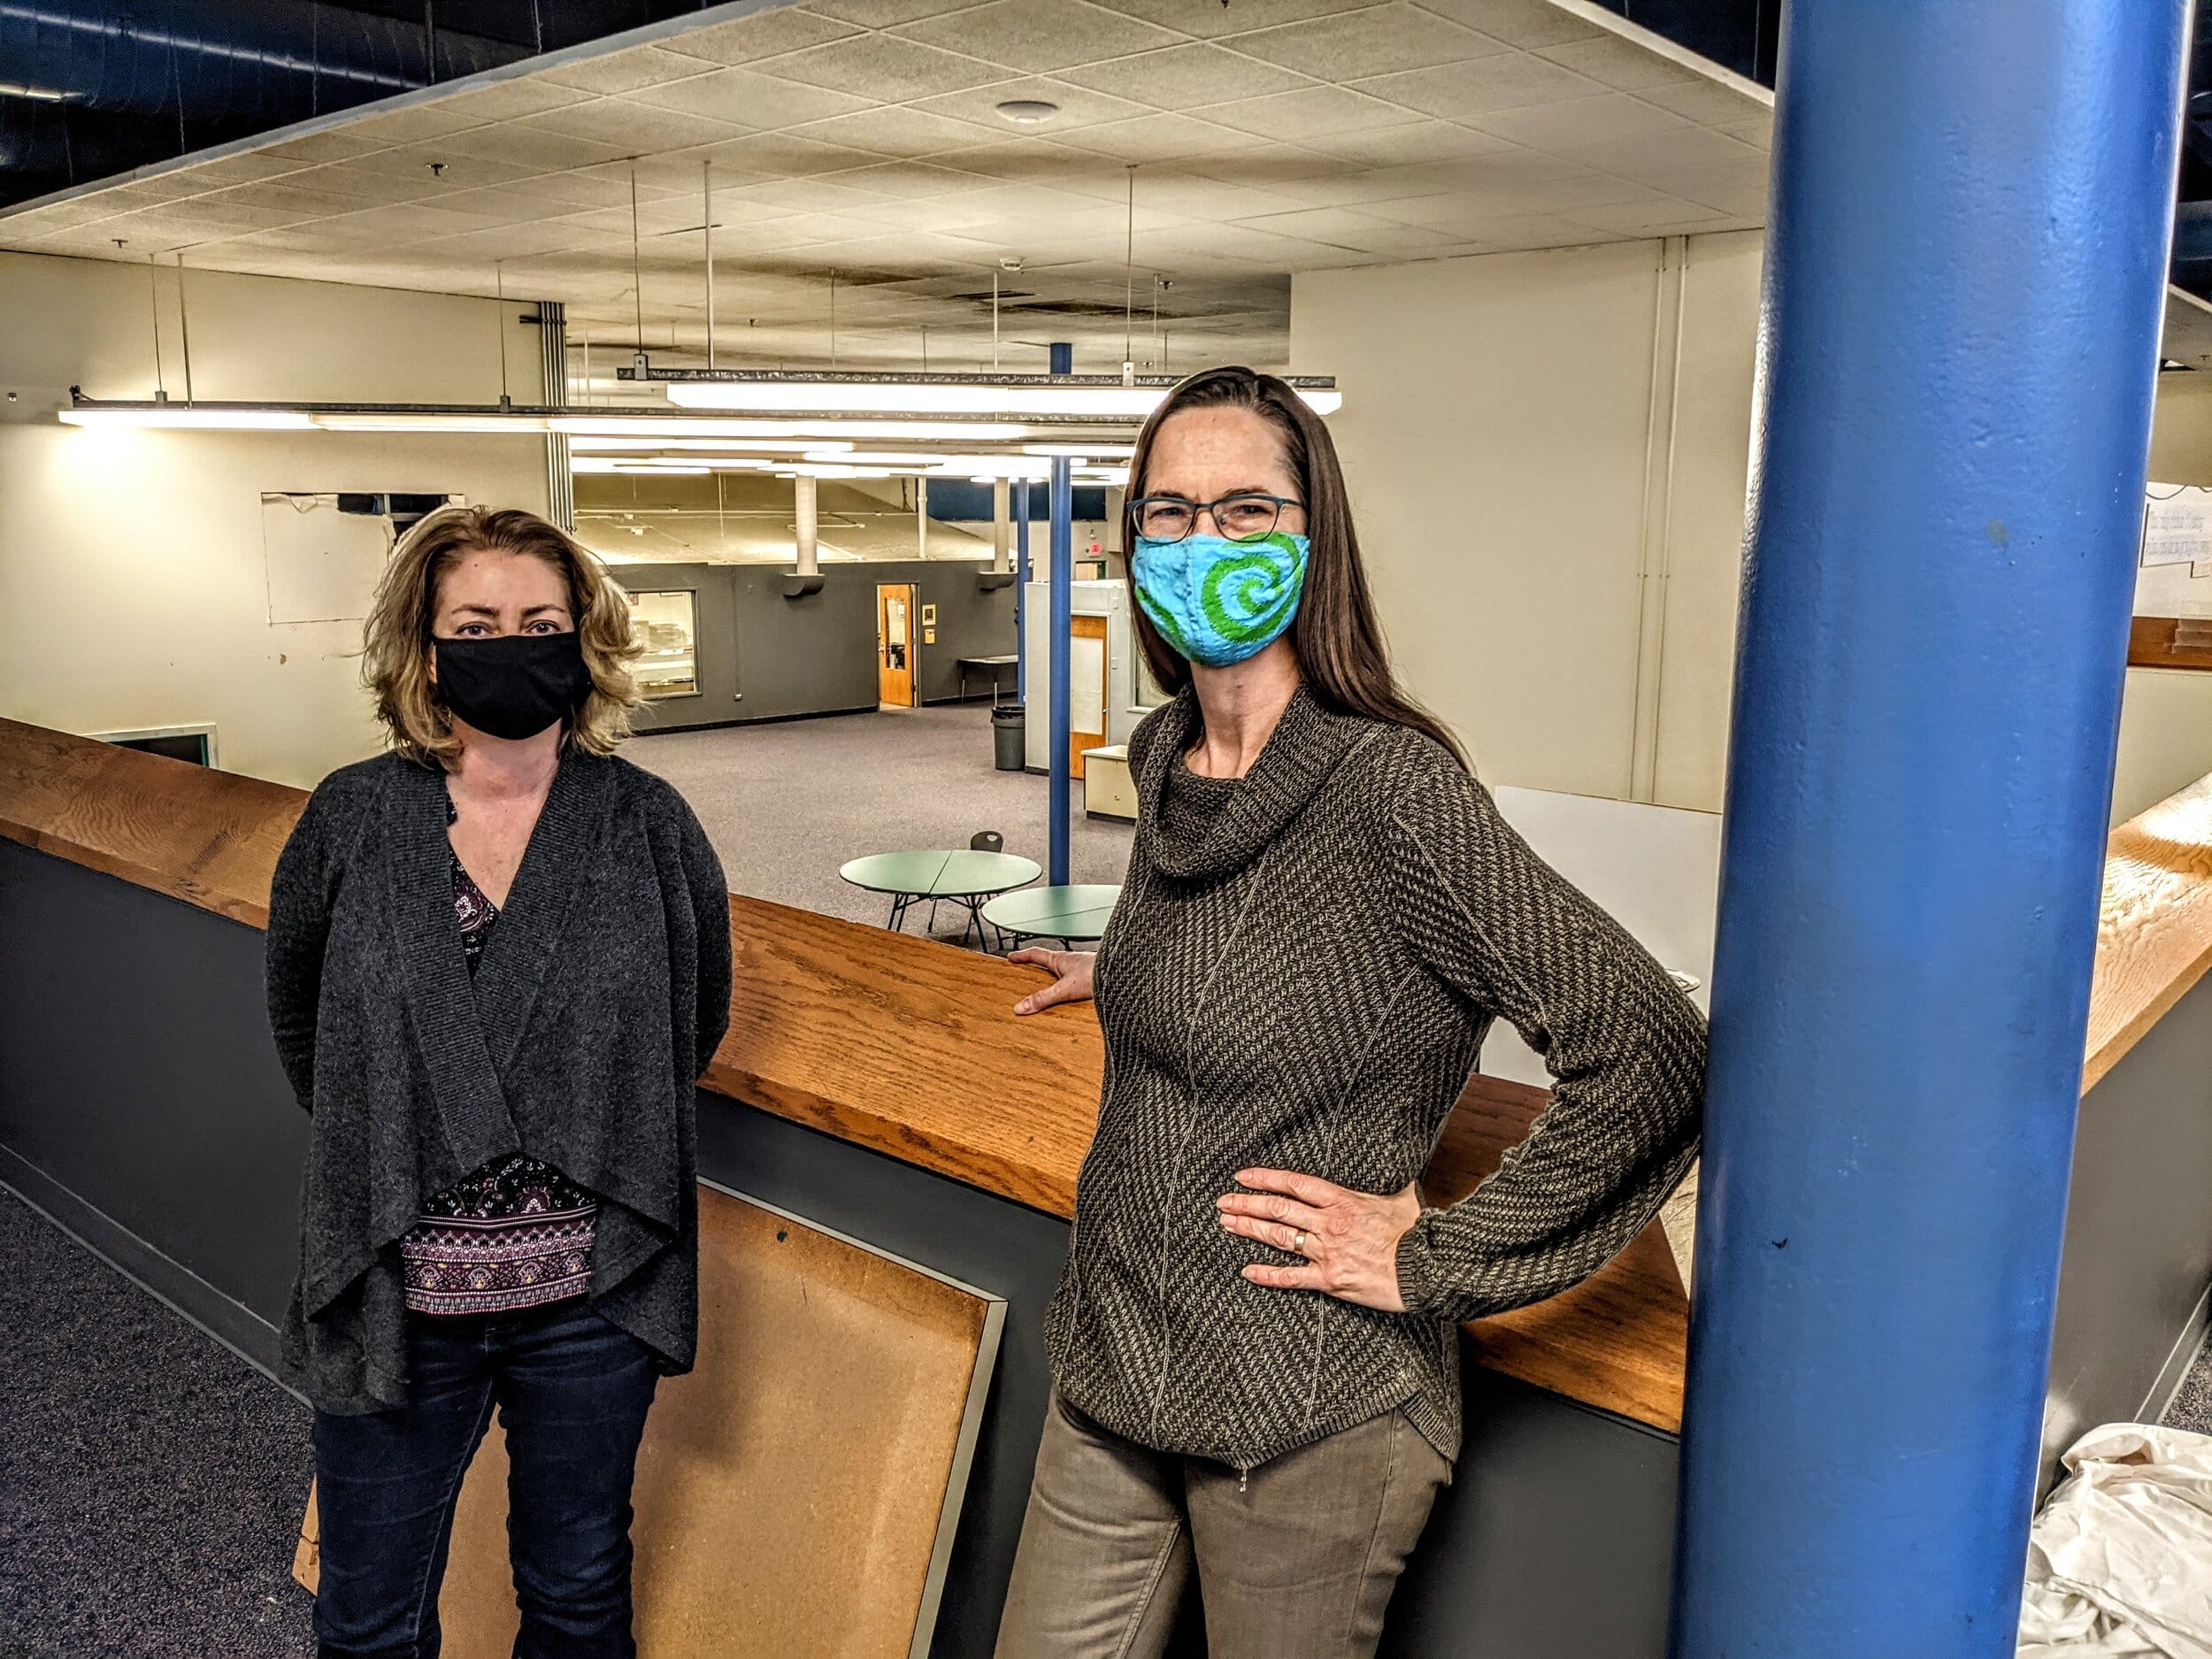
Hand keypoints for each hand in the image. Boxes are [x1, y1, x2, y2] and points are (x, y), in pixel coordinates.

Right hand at [1010, 948, 1094, 1014]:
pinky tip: (1071, 998)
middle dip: (1036, 967)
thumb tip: (1022, 1007)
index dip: (1022, 956)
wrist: (1123, 975)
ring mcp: (1082, 969)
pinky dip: (1069, 987)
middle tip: (1026, 972)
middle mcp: (1071, 962)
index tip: (1011, 957)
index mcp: (1060, 959)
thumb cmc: (1099, 972)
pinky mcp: (1092, 978)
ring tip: (1047, 989)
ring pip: (1063, 973)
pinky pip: (1075, 982)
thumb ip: (1044, 998)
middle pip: (1048, 963)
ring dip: (1054, 979)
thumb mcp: (1065, 988)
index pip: (1035, 953)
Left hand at [1217, 1168, 1422, 1312]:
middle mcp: (1329, 1224)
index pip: (1294, 1184)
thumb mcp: (1405, 1199)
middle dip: (1247, 1204)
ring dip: (1249, 1230)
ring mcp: (1327, 1252)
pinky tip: (1248, 1271)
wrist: (1427, 1268)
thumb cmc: (1419, 1233)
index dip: (1265, 1178)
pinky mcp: (1330, 1280)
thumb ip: (1393, 1184)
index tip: (1243, 1176)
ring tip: (1226, 1224)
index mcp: (1343, 1201)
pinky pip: (1292, 1277)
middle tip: (1223, 1201)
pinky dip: (1267, 1275)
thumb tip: (1400, 1170)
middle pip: (1278, 1209)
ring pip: (1279, 1238)